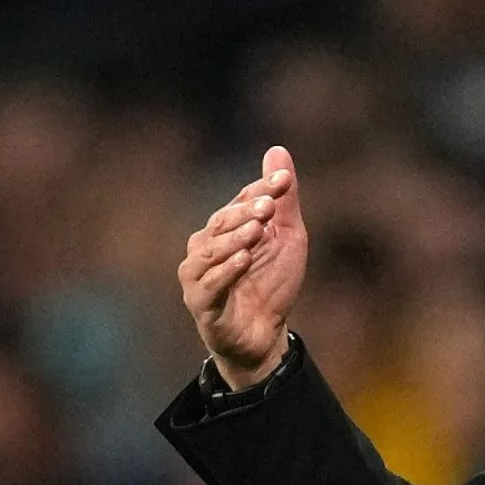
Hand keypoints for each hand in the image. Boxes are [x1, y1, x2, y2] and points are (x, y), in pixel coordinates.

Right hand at [178, 144, 307, 389]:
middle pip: (222, 222)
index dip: (261, 189)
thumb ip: (282, 198)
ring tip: (256, 230)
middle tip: (269, 204)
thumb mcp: (285, 237)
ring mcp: (198, 275)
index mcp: (223, 228)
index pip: (241, 201)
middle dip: (246, 211)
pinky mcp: (201, 303)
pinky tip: (243, 260)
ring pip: (211, 251)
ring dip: (234, 238)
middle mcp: (205, 246)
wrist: (266, 335)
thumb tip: (277, 150)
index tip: (284, 180)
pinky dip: (225, 271)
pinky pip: (210, 284)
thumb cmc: (271, 283)